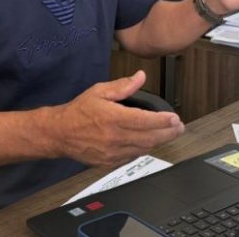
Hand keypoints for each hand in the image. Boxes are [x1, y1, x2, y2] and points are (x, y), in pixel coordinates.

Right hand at [50, 71, 184, 166]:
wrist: (60, 133)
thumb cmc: (78, 111)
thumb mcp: (99, 91)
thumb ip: (122, 86)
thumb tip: (140, 77)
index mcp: (113, 118)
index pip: (146, 121)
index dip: (164, 121)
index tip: (175, 118)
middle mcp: (114, 137)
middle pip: (150, 138)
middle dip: (168, 133)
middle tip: (178, 127)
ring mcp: (113, 152)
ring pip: (144, 149)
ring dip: (158, 141)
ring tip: (168, 133)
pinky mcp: (110, 162)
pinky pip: (133, 156)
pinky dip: (144, 149)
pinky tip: (149, 142)